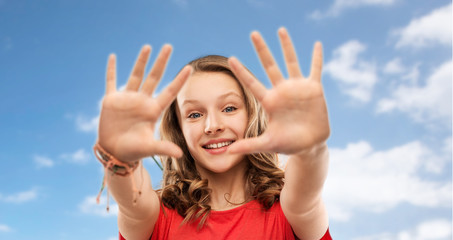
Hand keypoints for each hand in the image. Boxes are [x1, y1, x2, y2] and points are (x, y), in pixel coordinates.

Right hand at [98, 45, 191, 161]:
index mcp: (153, 111)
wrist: (115, 152)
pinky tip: (113, 57)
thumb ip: (163, 149)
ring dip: (141, 61)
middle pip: (154, 77)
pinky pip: (111, 81)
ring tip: (148, 46)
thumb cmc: (134, 151)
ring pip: (136, 75)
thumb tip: (180, 155)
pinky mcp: (111, 100)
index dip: (179, 80)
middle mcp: (142, 101)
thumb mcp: (149, 148)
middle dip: (161, 62)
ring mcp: (127, 99)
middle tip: (169, 46)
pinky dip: (111, 70)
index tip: (189, 68)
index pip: (169, 91)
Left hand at [228, 28, 329, 155]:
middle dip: (262, 50)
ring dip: (286, 46)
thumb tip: (228, 152)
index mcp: (269, 102)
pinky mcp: (314, 89)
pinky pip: (315, 69)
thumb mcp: (268, 144)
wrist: (310, 145)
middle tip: (253, 33)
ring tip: (280, 30)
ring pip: (291, 62)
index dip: (242, 71)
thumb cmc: (288, 144)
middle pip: (270, 66)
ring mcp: (297, 88)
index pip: (252, 84)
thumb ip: (249, 145)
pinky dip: (316, 58)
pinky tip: (317, 45)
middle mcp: (282, 91)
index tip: (230, 59)